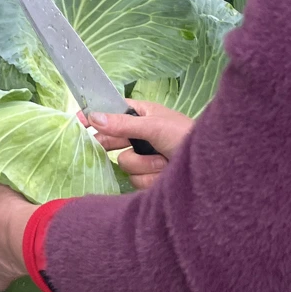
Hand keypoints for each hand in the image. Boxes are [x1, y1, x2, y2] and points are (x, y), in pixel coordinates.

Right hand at [78, 101, 193, 188]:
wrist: (212, 169)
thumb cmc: (186, 136)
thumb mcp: (154, 126)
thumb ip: (123, 124)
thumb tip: (94, 116)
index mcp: (142, 115)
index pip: (111, 112)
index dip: (95, 115)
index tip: (78, 120)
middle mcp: (140, 135)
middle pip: (112, 140)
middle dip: (115, 144)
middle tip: (100, 145)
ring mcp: (144, 157)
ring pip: (124, 163)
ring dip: (144, 164)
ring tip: (163, 160)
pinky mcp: (149, 177)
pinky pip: (135, 179)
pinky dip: (150, 177)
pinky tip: (166, 173)